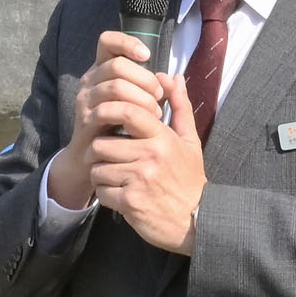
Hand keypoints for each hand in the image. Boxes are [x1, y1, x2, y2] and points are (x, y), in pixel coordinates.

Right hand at [47, 31, 166, 208]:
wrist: (93, 162)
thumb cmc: (121, 131)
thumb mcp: (141, 106)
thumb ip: (157, 91)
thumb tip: (175, 76)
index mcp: (102, 71)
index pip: (107, 42)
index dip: (126, 42)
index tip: (146, 56)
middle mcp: (90, 81)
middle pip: (116, 64)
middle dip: (144, 79)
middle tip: (159, 96)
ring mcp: (85, 100)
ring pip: (114, 85)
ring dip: (141, 98)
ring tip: (156, 113)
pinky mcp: (85, 120)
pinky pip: (107, 109)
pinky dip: (130, 115)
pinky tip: (143, 125)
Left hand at [89, 73, 206, 254]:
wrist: (197, 220)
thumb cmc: (190, 179)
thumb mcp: (189, 142)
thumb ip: (179, 107)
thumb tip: (172, 76)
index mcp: (163, 138)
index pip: (129, 112)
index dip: (107, 110)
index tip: (98, 114)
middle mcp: (151, 156)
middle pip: (103, 143)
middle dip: (98, 151)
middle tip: (104, 156)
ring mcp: (140, 180)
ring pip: (98, 168)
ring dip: (100, 173)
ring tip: (112, 176)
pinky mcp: (131, 202)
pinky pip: (102, 191)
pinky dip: (105, 194)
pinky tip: (117, 194)